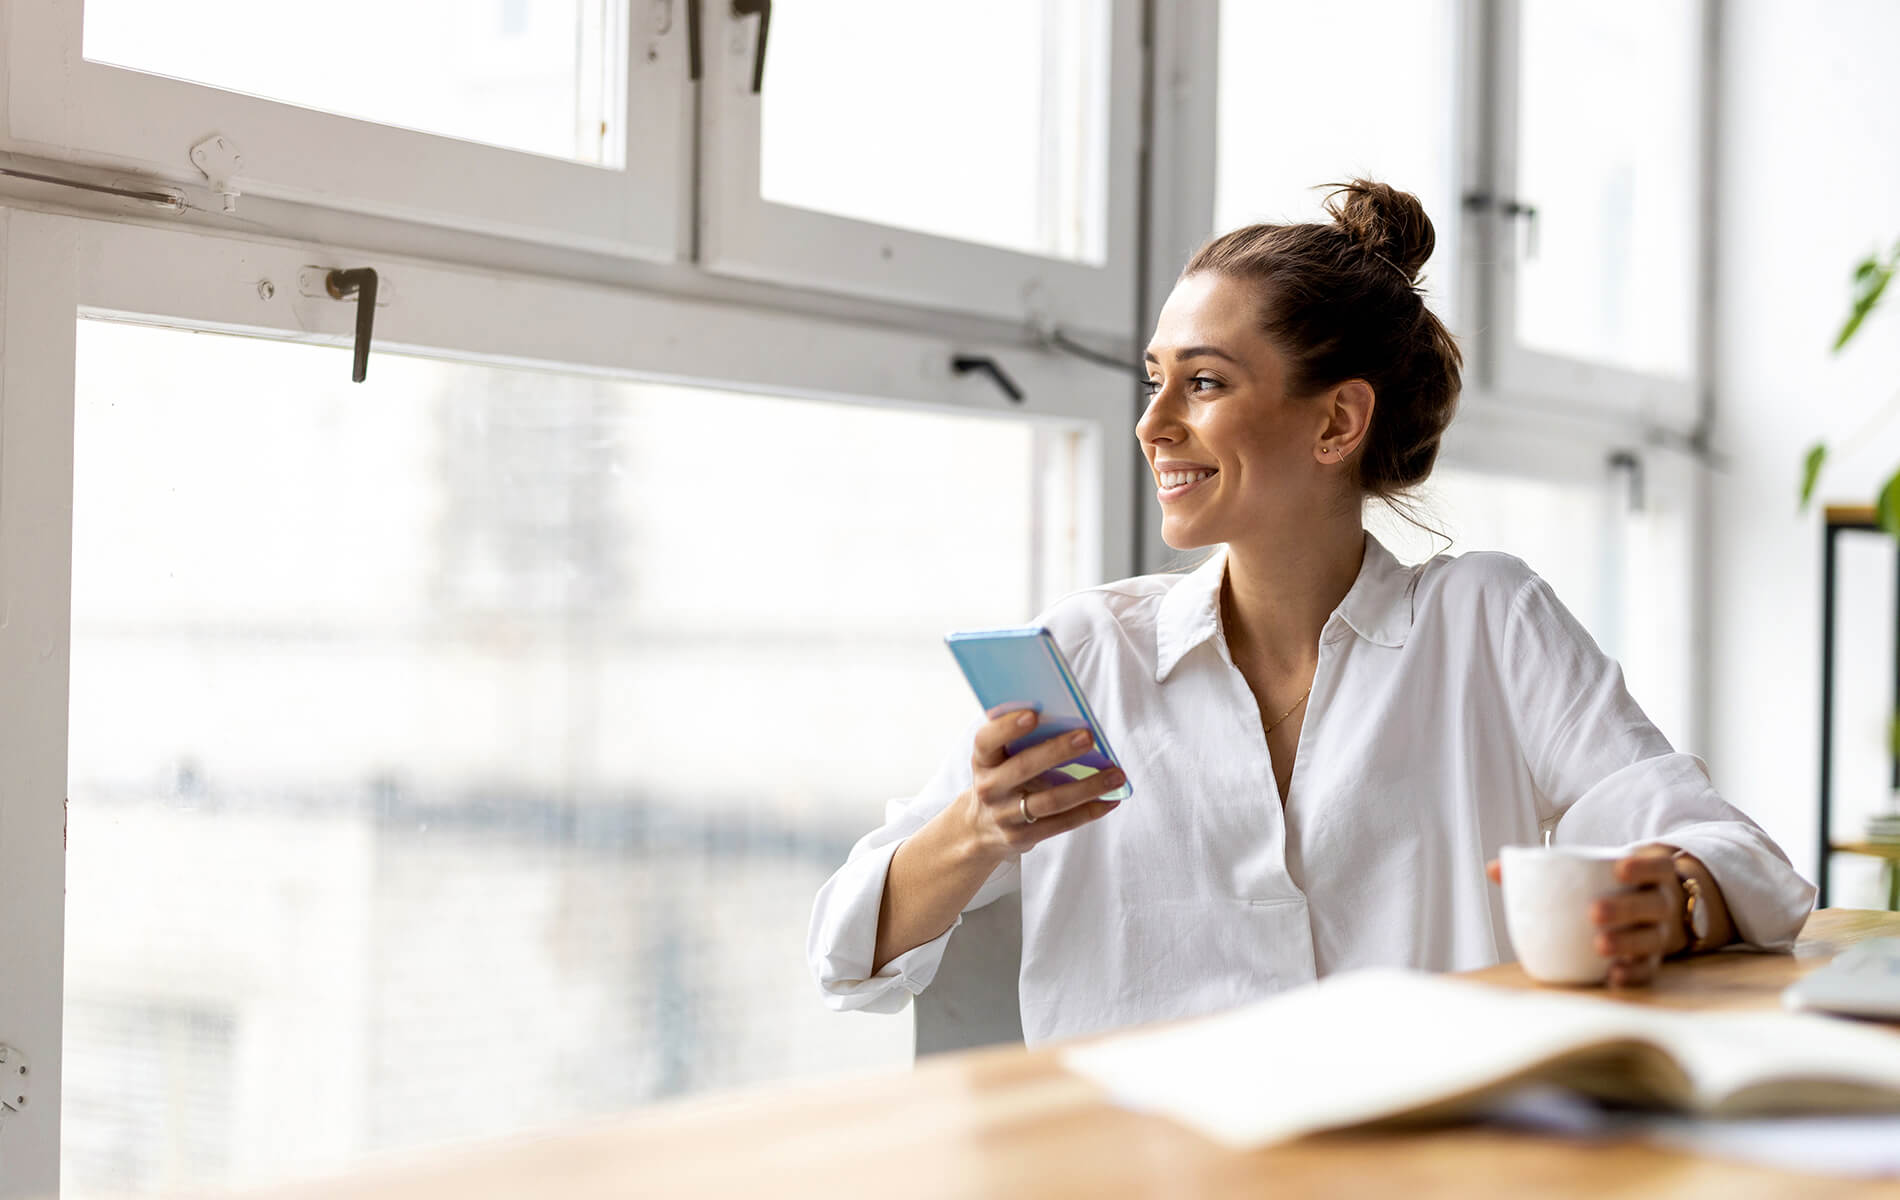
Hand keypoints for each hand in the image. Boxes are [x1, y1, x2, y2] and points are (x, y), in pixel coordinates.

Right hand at [959, 708, 1124, 857]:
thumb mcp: (996, 759)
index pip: (987, 740)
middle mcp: (989, 788)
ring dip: (1087, 787)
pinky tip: (1110, 800)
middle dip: (1058, 751)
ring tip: (1116, 774)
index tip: (1033, 714)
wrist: (979, 829)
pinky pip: (1061, 823)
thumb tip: (1064, 716)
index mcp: (982, 760)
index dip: (1007, 727)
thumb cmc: (1000, 779)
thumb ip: (1018, 740)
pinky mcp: (1022, 838)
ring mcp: (1005, 816)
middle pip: (1024, 767)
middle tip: (1088, 736)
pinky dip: (1089, 811)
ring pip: (1050, 801)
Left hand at [1485, 844, 1686, 987]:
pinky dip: (1631, 974)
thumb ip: (1547, 868)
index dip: (1642, 866)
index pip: (1657, 867)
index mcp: (1651, 877)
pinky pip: (1647, 970)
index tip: (1619, 868)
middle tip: (1594, 912)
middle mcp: (1661, 905)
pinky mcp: (1653, 961)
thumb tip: (1494, 869)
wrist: (1651, 912)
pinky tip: (1611, 976)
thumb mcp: (1593, 872)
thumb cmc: (1609, 887)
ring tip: (1599, 945)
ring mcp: (1659, 935)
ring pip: (1651, 940)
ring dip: (1626, 943)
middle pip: (1652, 905)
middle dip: (1624, 908)